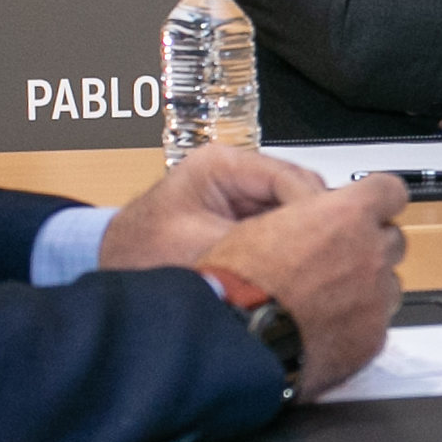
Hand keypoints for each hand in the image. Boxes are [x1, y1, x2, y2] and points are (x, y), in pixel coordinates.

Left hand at [98, 146, 326, 271]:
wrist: (111, 269)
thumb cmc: (137, 254)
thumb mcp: (198, 249)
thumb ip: (251, 246)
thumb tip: (302, 252)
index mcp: (221, 165)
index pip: (290, 177)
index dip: (314, 213)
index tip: (330, 245)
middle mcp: (236, 175)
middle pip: (301, 193)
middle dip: (316, 228)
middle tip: (329, 264)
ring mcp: (243, 198)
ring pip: (298, 214)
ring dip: (306, 243)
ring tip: (315, 274)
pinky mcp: (246, 222)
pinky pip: (284, 233)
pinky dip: (293, 253)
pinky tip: (297, 277)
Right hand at [196, 172, 407, 397]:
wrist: (239, 334)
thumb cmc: (242, 281)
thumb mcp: (264, 224)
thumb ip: (305, 217)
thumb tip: (307, 222)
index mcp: (347, 215)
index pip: (390, 192)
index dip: (379, 200)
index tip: (371, 208)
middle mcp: (371, 253)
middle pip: (393, 240)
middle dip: (371, 246)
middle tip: (340, 259)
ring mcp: (376, 297)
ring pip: (389, 285)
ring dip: (368, 287)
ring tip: (329, 298)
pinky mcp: (372, 337)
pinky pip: (376, 325)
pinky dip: (357, 325)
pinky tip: (326, 327)